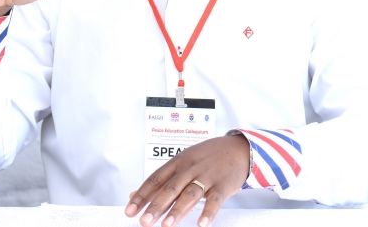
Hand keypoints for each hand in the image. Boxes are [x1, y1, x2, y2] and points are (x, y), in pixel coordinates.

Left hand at [125, 134, 250, 226]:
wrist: (238, 149)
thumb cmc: (207, 158)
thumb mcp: (183, 163)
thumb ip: (162, 181)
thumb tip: (134, 195)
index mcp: (178, 162)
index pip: (155, 179)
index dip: (142, 195)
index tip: (129, 210)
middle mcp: (190, 167)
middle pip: (170, 188)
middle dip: (156, 205)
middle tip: (144, 221)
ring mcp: (207, 176)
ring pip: (190, 194)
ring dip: (178, 210)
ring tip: (166, 225)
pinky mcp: (223, 185)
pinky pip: (215, 200)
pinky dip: (208, 212)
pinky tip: (201, 224)